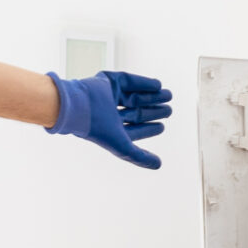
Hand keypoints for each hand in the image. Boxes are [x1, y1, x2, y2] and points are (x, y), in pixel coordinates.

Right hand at [45, 70, 171, 168]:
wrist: (77, 106)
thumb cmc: (98, 130)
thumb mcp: (123, 146)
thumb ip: (140, 156)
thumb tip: (159, 165)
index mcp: (110, 128)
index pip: (133, 128)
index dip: (148, 128)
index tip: (162, 126)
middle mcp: (109, 112)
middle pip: (136, 111)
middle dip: (153, 110)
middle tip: (169, 110)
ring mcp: (109, 95)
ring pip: (135, 96)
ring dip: (152, 96)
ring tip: (168, 95)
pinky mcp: (109, 81)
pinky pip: (130, 81)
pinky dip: (144, 83)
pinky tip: (158, 85)